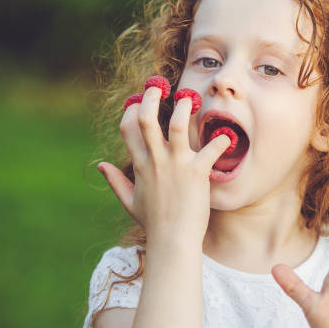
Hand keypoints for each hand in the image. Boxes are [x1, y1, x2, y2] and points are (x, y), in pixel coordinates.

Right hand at [97, 85, 230, 245]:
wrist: (173, 241)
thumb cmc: (154, 223)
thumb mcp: (130, 201)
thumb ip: (115, 181)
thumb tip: (100, 165)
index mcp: (140, 165)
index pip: (127, 128)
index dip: (131, 110)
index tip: (138, 101)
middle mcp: (155, 160)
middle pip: (146, 118)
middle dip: (150, 97)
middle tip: (158, 86)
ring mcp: (176, 164)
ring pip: (176, 124)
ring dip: (183, 107)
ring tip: (189, 99)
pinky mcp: (197, 171)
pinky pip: (211, 148)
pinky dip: (221, 140)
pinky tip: (228, 137)